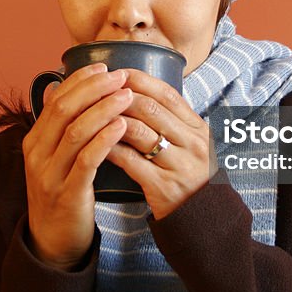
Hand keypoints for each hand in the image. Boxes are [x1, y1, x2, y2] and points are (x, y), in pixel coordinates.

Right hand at [21, 63, 133, 269]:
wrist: (52, 242)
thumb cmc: (61, 193)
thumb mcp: (53, 158)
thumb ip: (58, 127)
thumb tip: (58, 88)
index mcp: (34, 141)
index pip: (55, 99)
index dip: (80, 80)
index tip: (104, 66)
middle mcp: (37, 154)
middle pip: (63, 110)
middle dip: (93, 88)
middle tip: (120, 76)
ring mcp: (49, 174)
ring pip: (75, 131)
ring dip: (103, 109)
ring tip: (127, 96)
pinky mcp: (67, 193)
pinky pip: (87, 160)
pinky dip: (105, 139)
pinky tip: (122, 126)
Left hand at [106, 69, 215, 218]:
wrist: (201, 218)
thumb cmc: (187, 174)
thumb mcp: (188, 143)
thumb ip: (169, 120)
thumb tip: (134, 91)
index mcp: (198, 128)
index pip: (167, 94)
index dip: (140, 80)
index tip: (116, 73)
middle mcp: (192, 143)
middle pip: (150, 108)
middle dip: (119, 97)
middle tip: (96, 92)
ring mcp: (179, 165)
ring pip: (138, 131)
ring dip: (110, 120)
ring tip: (90, 115)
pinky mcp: (163, 186)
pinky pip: (130, 160)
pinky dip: (109, 148)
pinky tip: (93, 144)